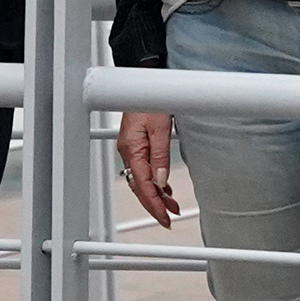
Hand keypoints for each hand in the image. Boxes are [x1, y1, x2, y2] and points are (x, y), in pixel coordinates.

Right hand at [114, 111, 178, 227]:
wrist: (144, 82)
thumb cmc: (150, 100)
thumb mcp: (161, 128)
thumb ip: (160, 157)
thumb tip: (161, 181)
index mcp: (131, 150)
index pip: (143, 186)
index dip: (155, 205)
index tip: (164, 217)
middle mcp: (128, 151)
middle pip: (140, 187)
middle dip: (155, 204)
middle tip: (168, 218)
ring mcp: (130, 148)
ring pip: (141, 179)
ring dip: (156, 194)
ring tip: (171, 206)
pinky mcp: (136, 144)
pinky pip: (143, 168)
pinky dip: (154, 181)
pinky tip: (164, 187)